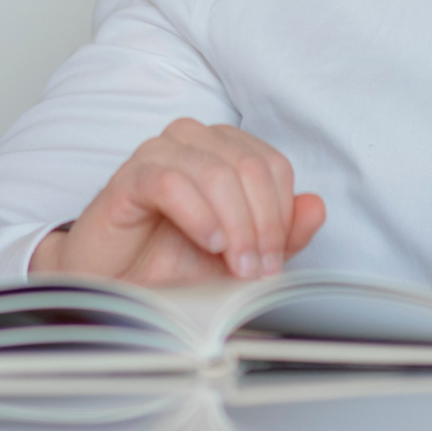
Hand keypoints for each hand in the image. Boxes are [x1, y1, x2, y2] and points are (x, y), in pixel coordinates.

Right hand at [29, 120, 325, 285]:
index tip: (274, 260)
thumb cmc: (172, 266)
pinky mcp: (127, 178)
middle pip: (250, 167)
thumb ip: (281, 235)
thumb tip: (316, 206)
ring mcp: (158, 155)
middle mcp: (193, 142)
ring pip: (216, 171)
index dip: (281, 214)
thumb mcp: (239, 258)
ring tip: (233, 265)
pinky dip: (198, 215)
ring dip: (235, 225)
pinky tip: (208, 244)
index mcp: (223, 151)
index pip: (272, 165)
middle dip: (262, 225)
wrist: (115, 288)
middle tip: (256, 270)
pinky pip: (171, 181)